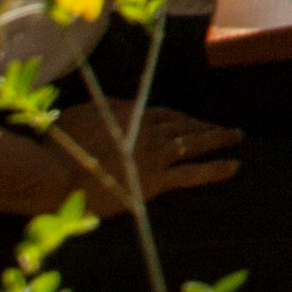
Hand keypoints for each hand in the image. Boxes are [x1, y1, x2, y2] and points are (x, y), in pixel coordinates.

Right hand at [47, 97, 241, 215]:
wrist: (54, 176)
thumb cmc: (56, 148)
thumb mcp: (78, 116)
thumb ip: (102, 112)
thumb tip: (117, 111)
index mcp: (130, 114)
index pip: (163, 113)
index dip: (179, 117)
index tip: (189, 120)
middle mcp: (148, 130)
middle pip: (183, 124)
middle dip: (203, 125)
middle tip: (222, 127)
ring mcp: (154, 154)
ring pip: (194, 142)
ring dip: (218, 138)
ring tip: (237, 136)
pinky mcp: (155, 180)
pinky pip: (193, 173)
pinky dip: (216, 169)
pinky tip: (235, 165)